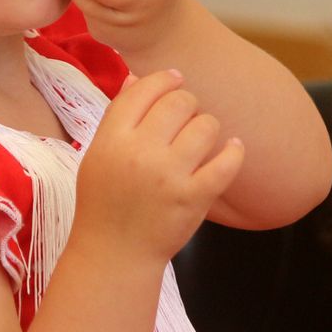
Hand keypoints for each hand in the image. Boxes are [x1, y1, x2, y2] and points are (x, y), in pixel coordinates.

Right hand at [71, 69, 244, 264]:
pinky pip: (226, 163)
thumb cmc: (104, 202)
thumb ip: (117, 116)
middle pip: (179, 102)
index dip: (164, 79)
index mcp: (112, 139)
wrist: (114, 253)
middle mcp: (140, 153)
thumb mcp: (98, 155)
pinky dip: (234, 152)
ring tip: (202, 139)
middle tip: (186, 118)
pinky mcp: (193, 198)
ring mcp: (169, 176)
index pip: (143, 90)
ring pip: (205, 126)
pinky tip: (232, 149)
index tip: (176, 80)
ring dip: (207, 127)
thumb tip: (136, 78)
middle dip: (187, 103)